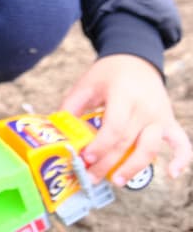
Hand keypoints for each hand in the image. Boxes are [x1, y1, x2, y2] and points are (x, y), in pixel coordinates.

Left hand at [60, 53, 191, 184]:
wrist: (136, 59)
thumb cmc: (108, 73)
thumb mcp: (86, 84)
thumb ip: (71, 106)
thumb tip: (58, 131)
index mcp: (124, 96)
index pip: (114, 127)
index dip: (100, 146)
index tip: (85, 158)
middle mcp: (145, 108)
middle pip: (127, 142)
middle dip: (108, 163)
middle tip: (91, 178)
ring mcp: (160, 117)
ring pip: (150, 149)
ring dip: (134, 168)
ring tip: (117, 181)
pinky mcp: (170, 123)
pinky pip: (181, 144)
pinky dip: (182, 160)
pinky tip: (173, 174)